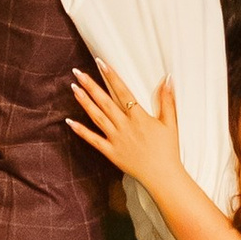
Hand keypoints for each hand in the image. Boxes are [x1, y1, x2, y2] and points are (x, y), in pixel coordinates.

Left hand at [67, 58, 181, 199]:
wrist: (163, 177)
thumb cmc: (168, 150)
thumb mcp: (170, 123)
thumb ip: (167, 100)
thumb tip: (168, 78)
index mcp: (139, 117)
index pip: (122, 91)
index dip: (111, 76)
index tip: (101, 63)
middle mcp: (125, 126)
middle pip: (105, 102)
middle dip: (90, 85)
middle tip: (77, 72)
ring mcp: (116, 139)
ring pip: (96, 117)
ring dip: (84, 102)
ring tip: (74, 88)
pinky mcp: (110, 152)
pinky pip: (93, 140)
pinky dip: (81, 131)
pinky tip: (69, 121)